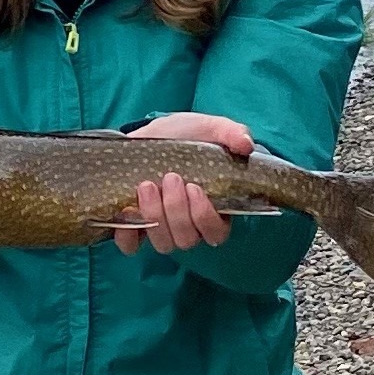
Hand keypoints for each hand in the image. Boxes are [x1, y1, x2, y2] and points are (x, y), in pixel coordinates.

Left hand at [116, 112, 253, 255]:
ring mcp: (161, 230)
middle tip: (170, 178)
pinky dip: (127, 233)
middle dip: (177, 210)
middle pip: (187, 239)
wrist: (147, 135)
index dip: (205, 217)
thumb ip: (230, 133)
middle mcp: (188, 226)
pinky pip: (130, 246)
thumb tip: (246, 144)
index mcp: (212, 210)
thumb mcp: (208, 128)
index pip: (216, 233)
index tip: (194, 187)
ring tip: (146, 185)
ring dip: (155, 215)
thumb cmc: (183, 136)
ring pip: (163, 244)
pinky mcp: (134, 229)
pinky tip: (127, 208)